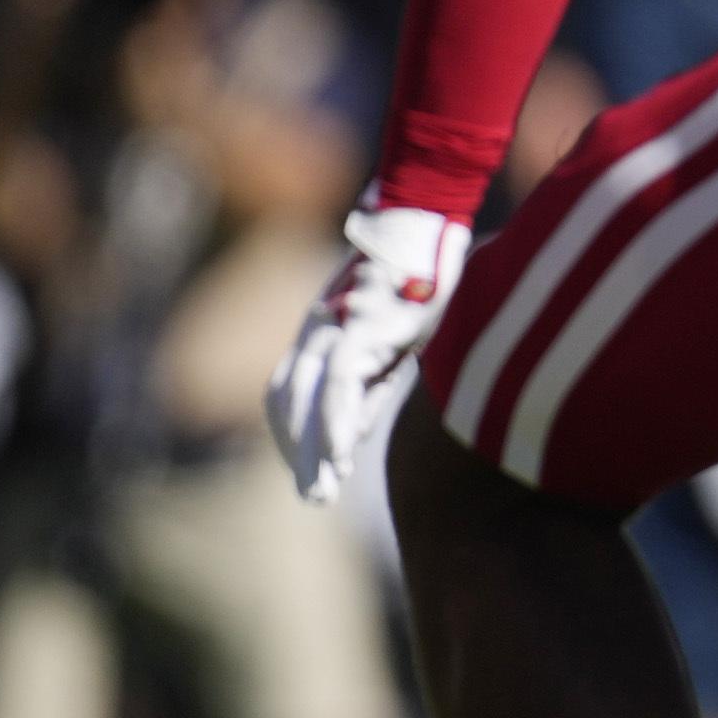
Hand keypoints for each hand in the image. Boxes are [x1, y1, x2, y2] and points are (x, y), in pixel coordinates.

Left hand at [265, 203, 467, 502]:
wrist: (426, 220)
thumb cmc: (421, 274)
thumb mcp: (398, 333)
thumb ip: (375, 374)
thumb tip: (361, 423)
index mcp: (324, 331)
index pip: (294, 393)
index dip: (299, 437)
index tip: (317, 475)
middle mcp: (318, 330)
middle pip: (291, 402)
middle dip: (301, 453)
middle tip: (313, 497)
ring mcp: (335, 327)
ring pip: (309, 399)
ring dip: (313, 450)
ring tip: (322, 490)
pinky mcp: (360, 326)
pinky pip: (341, 382)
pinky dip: (336, 421)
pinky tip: (341, 453)